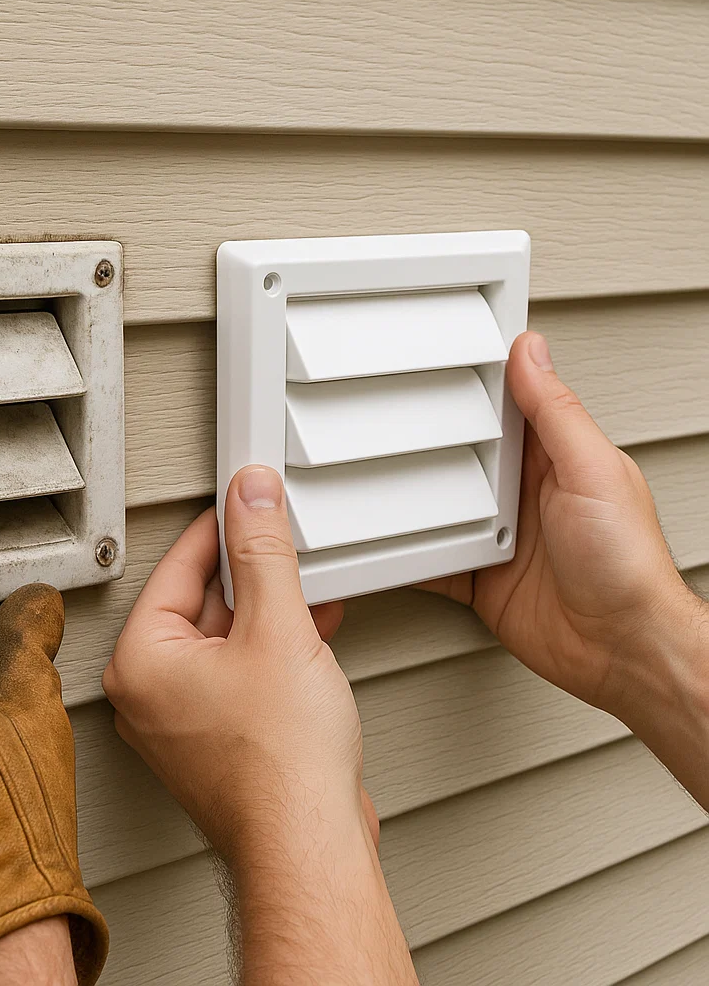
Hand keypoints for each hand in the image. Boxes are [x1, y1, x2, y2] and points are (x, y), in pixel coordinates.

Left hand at [104, 467, 416, 984]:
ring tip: (309, 589)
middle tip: (285, 542)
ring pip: (226, 638)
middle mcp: (151, 692)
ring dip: (270, 610)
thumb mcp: (277, 628)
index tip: (248, 500)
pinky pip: (240, 673)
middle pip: (201, 601)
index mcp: (141, 661)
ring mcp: (184, 721)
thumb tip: (250, 496)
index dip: (221, 527)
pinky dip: (274, 648)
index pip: (178, 567)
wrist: (311, 846)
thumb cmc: (281, 764)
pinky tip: (314, 632)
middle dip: (251, 573)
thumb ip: (262, 552)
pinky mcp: (218, 740)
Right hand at [425, 332, 708, 808]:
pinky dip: (406, 555)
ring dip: (413, 499)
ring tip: (374, 477)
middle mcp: (522, 495)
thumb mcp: (591, 472)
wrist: (620, 650)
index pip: (507, 406)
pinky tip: (384, 544)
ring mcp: (497, 537)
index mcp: (553, 458)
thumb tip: (532, 352)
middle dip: (427, 441)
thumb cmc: (628, 565)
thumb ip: (556, 414)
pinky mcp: (478, 578)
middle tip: (384, 417)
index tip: (436, 358)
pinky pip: (430, 560)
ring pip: (440, 507)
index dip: (475, 382)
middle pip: (461, 455)